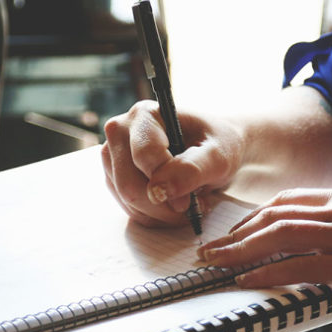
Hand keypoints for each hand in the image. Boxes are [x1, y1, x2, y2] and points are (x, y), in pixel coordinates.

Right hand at [101, 101, 242, 226]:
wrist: (214, 148)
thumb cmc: (218, 144)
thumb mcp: (218, 155)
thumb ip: (192, 169)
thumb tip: (159, 190)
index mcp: (145, 115)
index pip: (144, 156)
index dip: (168, 183)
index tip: (190, 200)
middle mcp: (121, 131)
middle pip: (129, 184)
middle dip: (163, 205)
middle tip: (192, 206)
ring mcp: (113, 156)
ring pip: (128, 201)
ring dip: (161, 213)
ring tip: (187, 203)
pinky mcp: (115, 178)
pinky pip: (129, 209)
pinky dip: (155, 216)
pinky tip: (174, 205)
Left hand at [197, 186, 331, 307]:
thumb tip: (326, 238)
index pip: (286, 201)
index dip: (252, 218)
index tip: (233, 233)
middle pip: (274, 215)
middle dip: (236, 234)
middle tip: (209, 250)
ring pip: (280, 236)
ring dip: (240, 252)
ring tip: (216, 265)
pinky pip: (302, 266)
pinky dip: (269, 273)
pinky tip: (248, 282)